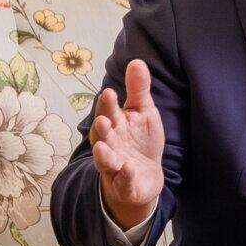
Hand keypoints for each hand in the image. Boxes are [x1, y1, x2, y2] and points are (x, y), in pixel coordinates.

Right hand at [91, 59, 164, 229]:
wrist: (144, 177)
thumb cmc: (139, 140)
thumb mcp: (143, 112)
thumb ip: (138, 89)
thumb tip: (136, 61)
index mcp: (114, 124)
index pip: (108, 112)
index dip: (107, 104)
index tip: (109, 93)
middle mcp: (109, 144)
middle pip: (102, 135)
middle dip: (101, 128)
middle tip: (103, 120)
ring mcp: (114, 165)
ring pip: (105, 160)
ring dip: (104, 154)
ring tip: (104, 148)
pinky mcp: (124, 184)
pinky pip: (122, 181)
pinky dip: (123, 176)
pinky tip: (127, 169)